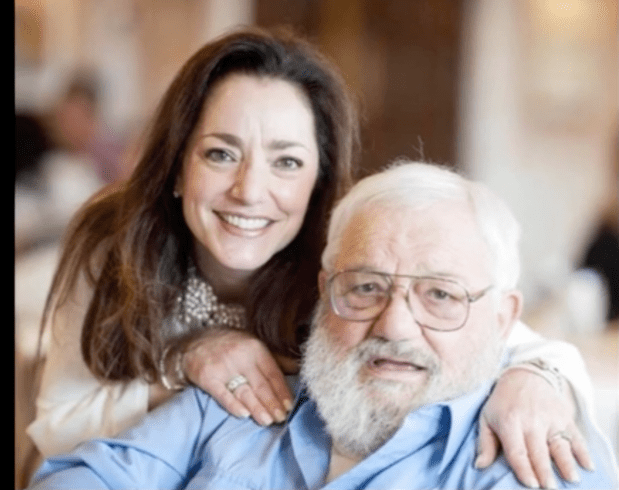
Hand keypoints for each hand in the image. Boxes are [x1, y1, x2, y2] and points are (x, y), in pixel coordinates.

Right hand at [181, 329, 293, 425]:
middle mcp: (240, 356)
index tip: (289, 407)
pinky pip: (222, 394)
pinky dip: (233, 405)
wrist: (194, 342)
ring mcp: (223, 366)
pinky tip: (244, 414)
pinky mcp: (207, 376)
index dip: (282, 392)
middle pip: (261, 384)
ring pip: (244, 391)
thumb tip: (296, 370)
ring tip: (268, 421)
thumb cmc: (229, 347)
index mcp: (254, 348)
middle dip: (272, 403)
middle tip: (281, 418)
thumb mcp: (252, 345)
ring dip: (257, 408)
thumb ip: (271, 360)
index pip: (273, 373)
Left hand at [476, 368, 593, 488]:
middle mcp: (531, 421)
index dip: (524, 469)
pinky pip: (576, 436)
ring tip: (572, 480)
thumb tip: (479, 466)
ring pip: (560, 445)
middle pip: (540, 451)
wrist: (524, 376)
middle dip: (545, 472)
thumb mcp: (487, 418)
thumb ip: (484, 444)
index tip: (531, 484)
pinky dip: (583, 452)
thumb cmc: (503, 402)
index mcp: (509, 422)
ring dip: (567, 464)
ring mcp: (550, 418)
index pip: (517, 450)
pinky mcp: (565, 417)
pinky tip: (588, 466)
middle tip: (549, 488)